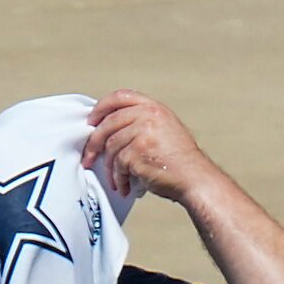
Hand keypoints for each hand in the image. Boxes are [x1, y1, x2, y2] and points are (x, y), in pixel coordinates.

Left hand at [83, 90, 220, 203]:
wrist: (194, 178)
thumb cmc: (178, 161)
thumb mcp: (163, 130)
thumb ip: (139, 123)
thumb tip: (106, 130)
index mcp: (153, 108)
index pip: (120, 97)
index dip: (101, 108)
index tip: (91, 121)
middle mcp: (148, 115)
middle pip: (108, 124)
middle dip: (94, 143)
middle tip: (89, 158)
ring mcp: (143, 132)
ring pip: (110, 146)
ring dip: (109, 167)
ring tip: (115, 180)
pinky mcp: (137, 151)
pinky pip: (118, 164)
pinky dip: (118, 178)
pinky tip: (124, 186)